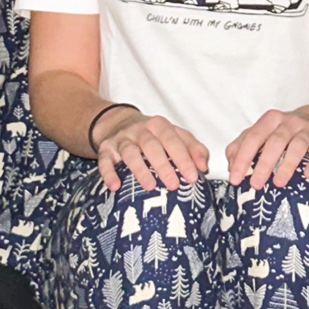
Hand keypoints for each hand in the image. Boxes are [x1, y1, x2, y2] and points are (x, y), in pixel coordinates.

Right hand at [94, 109, 208, 192]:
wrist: (118, 122)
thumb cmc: (153, 135)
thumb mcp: (175, 135)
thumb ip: (193, 148)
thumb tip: (203, 167)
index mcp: (159, 126)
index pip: (173, 140)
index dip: (184, 158)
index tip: (193, 177)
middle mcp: (140, 130)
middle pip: (152, 146)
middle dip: (164, 166)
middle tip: (173, 185)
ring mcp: (122, 139)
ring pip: (130, 152)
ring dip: (139, 169)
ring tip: (150, 186)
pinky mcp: (106, 149)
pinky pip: (105, 160)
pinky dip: (109, 173)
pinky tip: (115, 186)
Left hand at [226, 108, 308, 189]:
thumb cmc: (283, 135)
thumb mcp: (261, 135)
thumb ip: (241, 146)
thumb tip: (230, 166)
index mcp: (270, 120)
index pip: (252, 137)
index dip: (242, 158)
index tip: (235, 179)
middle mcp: (289, 122)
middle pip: (275, 141)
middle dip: (264, 164)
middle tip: (255, 185)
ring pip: (298, 145)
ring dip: (287, 165)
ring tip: (279, 184)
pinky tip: (308, 175)